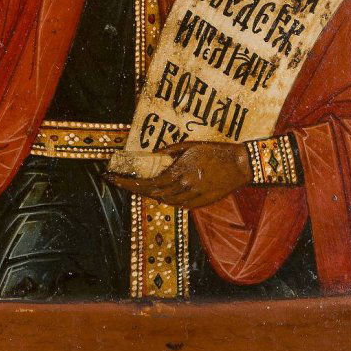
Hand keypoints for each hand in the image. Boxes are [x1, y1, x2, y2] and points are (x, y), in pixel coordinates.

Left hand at [106, 140, 252, 208]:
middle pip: (151, 195)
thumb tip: (153, 154)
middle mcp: (183, 187)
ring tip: (141, 184)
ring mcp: (192, 197)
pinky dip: (168, 199)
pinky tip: (165, 191)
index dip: (125, 183)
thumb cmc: (215, 150)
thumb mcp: (190, 145)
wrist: (240, 164)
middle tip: (121, 181)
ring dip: (151, 194)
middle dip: (134, 188)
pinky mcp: (201, 203)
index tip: (110, 178)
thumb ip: (169, 151)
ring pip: (164, 201)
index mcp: (178, 172)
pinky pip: (179, 205)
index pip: (145, 184)